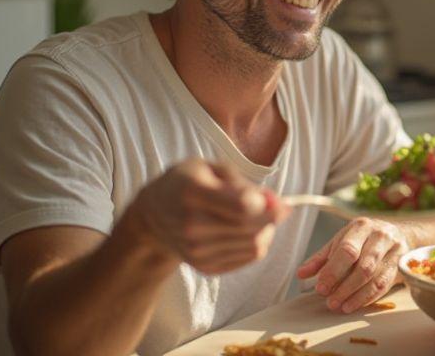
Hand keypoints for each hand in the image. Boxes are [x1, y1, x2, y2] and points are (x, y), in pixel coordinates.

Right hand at [133, 158, 287, 273]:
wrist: (155, 214)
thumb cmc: (188, 183)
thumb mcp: (212, 168)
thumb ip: (245, 184)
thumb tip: (278, 204)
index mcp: (192, 192)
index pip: (242, 207)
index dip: (269, 206)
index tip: (279, 201)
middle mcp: (192, 226)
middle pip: (252, 228)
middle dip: (272, 217)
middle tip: (272, 206)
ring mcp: (196, 250)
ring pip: (256, 246)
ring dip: (266, 230)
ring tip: (254, 216)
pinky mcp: (204, 267)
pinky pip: (249, 257)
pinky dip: (255, 243)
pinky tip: (244, 230)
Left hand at [297, 217, 407, 313]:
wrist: (400, 234)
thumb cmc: (364, 239)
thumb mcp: (342, 241)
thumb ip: (322, 258)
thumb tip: (300, 274)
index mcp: (360, 227)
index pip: (346, 250)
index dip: (333, 271)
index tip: (320, 288)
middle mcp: (379, 235)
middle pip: (362, 264)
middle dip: (344, 286)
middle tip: (330, 301)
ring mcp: (394, 249)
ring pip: (374, 277)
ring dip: (355, 295)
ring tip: (340, 306)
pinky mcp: (401, 264)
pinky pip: (385, 284)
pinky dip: (368, 297)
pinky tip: (354, 304)